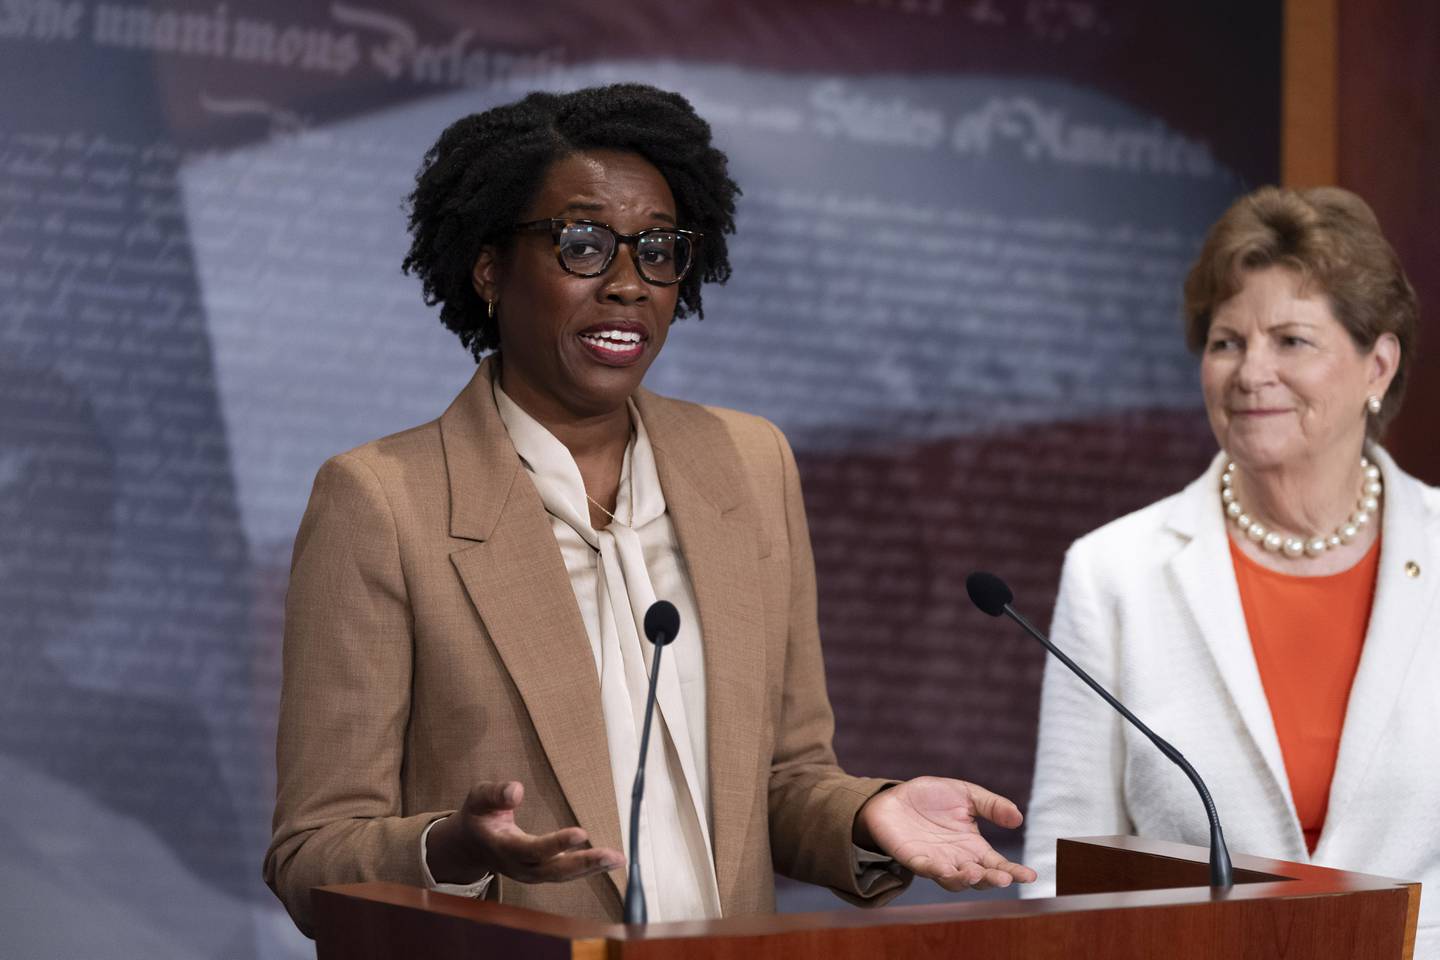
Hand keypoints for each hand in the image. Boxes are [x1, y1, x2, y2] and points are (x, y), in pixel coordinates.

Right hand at [426, 781, 623, 884]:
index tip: (582, 833)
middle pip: (554, 870)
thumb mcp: (478, 798)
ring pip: (564, 874)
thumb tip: (517, 790)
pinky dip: (588, 868)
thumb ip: (495, 793)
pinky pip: (567, 872)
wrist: (471, 844)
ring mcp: (531, 872)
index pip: (532, 850)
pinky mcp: (542, 870)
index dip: (557, 843)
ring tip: (618, 859)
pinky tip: (609, 861)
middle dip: (585, 864)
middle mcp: (520, 866)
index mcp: (504, 848)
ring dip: (592, 868)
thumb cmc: (478, 816)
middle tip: (612, 855)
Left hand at [854, 776, 1036, 890]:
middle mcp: (958, 859)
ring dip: (966, 879)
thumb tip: (1018, 818)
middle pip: (980, 878)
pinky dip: (935, 871)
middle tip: (1004, 878)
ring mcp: (936, 862)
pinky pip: (926, 869)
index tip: (1030, 876)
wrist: (894, 797)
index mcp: (974, 846)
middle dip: (992, 879)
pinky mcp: (914, 859)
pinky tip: (945, 868)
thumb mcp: (966, 794)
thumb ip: (991, 805)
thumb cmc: (932, 798)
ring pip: (954, 880)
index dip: (1014, 872)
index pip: (998, 864)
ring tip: (976, 872)